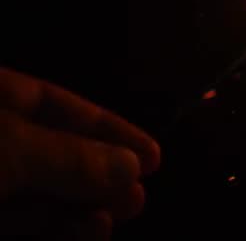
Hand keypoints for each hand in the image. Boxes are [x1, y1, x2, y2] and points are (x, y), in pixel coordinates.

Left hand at [0, 67, 160, 239]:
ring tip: (127, 210)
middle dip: (99, 168)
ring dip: (86, 201)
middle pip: (50, 147)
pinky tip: (90, 230)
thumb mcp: (8, 149)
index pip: (49, 101)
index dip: (104, 125)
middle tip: (140, 186)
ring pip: (38, 188)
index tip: (149, 153)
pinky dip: (58, 225)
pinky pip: (21, 220)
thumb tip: (130, 165)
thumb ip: (69, 157)